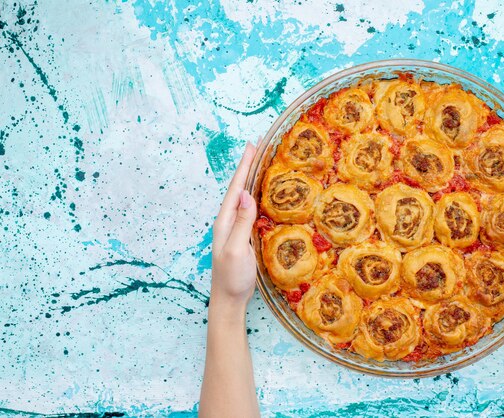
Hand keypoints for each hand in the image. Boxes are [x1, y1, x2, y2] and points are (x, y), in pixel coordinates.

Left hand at [210, 143, 257, 307]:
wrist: (228, 299)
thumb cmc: (231, 277)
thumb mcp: (237, 250)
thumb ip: (241, 223)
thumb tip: (246, 195)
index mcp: (225, 221)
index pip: (236, 188)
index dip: (244, 167)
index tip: (251, 147)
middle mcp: (228, 221)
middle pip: (239, 188)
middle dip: (247, 167)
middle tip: (257, 147)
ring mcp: (235, 229)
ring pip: (244, 197)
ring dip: (251, 179)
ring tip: (260, 163)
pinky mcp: (243, 237)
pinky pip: (249, 210)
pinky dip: (256, 196)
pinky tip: (263, 195)